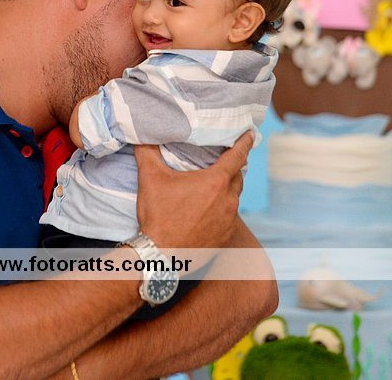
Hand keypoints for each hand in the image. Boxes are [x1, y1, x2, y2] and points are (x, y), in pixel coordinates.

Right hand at [133, 132, 252, 249]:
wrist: (161, 257)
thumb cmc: (158, 216)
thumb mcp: (150, 179)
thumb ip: (147, 152)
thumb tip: (141, 135)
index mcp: (215, 182)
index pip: (237, 156)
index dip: (245, 142)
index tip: (250, 134)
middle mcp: (228, 200)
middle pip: (238, 176)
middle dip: (233, 166)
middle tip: (225, 158)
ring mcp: (229, 220)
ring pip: (234, 197)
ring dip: (227, 188)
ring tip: (215, 184)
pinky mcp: (226, 236)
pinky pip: (230, 216)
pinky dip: (223, 208)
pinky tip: (210, 209)